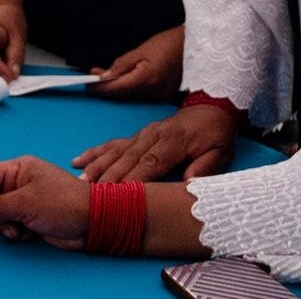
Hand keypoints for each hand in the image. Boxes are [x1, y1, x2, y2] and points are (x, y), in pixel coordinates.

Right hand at [0, 155, 89, 249]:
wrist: (92, 222)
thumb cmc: (62, 205)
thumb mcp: (25, 202)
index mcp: (17, 168)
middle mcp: (18, 181)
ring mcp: (24, 199)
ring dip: (4, 226)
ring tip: (21, 230)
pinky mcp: (30, 216)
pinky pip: (10, 224)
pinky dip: (14, 232)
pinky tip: (29, 233)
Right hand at [72, 103, 237, 181]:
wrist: (211, 106)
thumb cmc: (215, 134)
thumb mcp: (220, 152)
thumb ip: (204, 168)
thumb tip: (188, 184)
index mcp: (173, 142)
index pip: (150, 163)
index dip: (132, 179)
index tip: (117, 194)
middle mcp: (153, 135)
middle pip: (127, 159)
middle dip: (107, 177)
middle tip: (89, 193)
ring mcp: (143, 133)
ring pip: (116, 151)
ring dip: (97, 166)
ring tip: (80, 181)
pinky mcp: (137, 134)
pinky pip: (113, 142)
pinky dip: (95, 151)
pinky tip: (79, 160)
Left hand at [86, 25, 184, 100]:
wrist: (194, 45)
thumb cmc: (169, 43)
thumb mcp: (141, 50)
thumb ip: (121, 65)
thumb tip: (104, 76)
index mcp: (146, 79)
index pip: (116, 89)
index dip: (100, 88)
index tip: (88, 84)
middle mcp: (153, 92)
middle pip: (122, 94)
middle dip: (106, 86)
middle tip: (94, 75)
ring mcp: (160, 95)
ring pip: (131, 94)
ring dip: (118, 85)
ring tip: (107, 73)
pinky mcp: (164, 94)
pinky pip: (142, 93)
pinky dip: (131, 86)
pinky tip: (127, 77)